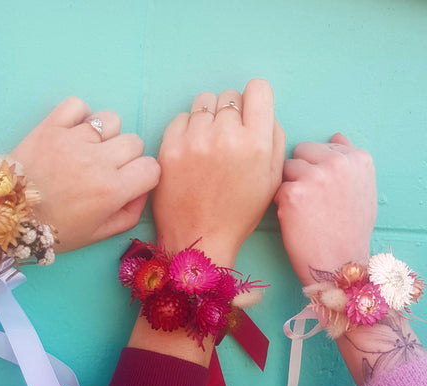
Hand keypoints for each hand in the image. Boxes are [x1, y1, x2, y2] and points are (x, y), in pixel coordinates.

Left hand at [10, 97, 160, 252]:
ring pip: (111, 120)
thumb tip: (142, 190)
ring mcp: (73, 140)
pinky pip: (78, 105)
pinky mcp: (51, 126)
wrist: (8, 216)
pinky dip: (80, 116)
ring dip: (106, 135)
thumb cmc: (55, 230)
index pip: (151, 168)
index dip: (144, 176)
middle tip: (107, 169)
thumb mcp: (98, 234)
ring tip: (90, 149)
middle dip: (127, 157)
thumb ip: (129, 215)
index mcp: (111, 191)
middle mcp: (97, 161)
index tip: (130, 182)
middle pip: (135, 142)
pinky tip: (74, 133)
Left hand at [153, 78, 284, 266]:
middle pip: (229, 96)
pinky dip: (188, 128)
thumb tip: (262, 111)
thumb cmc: (238, 212)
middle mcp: (225, 136)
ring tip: (208, 145)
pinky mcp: (169, 147)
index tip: (250, 115)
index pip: (258, 89)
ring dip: (209, 118)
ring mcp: (193, 140)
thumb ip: (274, 138)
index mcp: (256, 143)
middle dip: (232, 113)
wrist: (199, 239)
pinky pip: (181, 117)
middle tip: (228, 140)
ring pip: (204, 102)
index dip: (256, 101)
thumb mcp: (272, 180)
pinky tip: (191, 151)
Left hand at [274, 133, 376, 284]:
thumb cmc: (350, 231)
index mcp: (357, 158)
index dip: (317, 167)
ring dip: (289, 185)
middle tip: (310, 198)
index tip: (323, 189)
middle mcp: (337, 162)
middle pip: (300, 151)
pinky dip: (280, 203)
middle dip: (300, 170)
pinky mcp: (292, 193)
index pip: (322, 146)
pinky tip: (295, 219)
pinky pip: (276, 188)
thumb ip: (348, 161)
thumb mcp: (362, 189)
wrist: (339, 264)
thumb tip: (335, 136)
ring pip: (285, 168)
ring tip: (304, 209)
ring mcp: (314, 176)